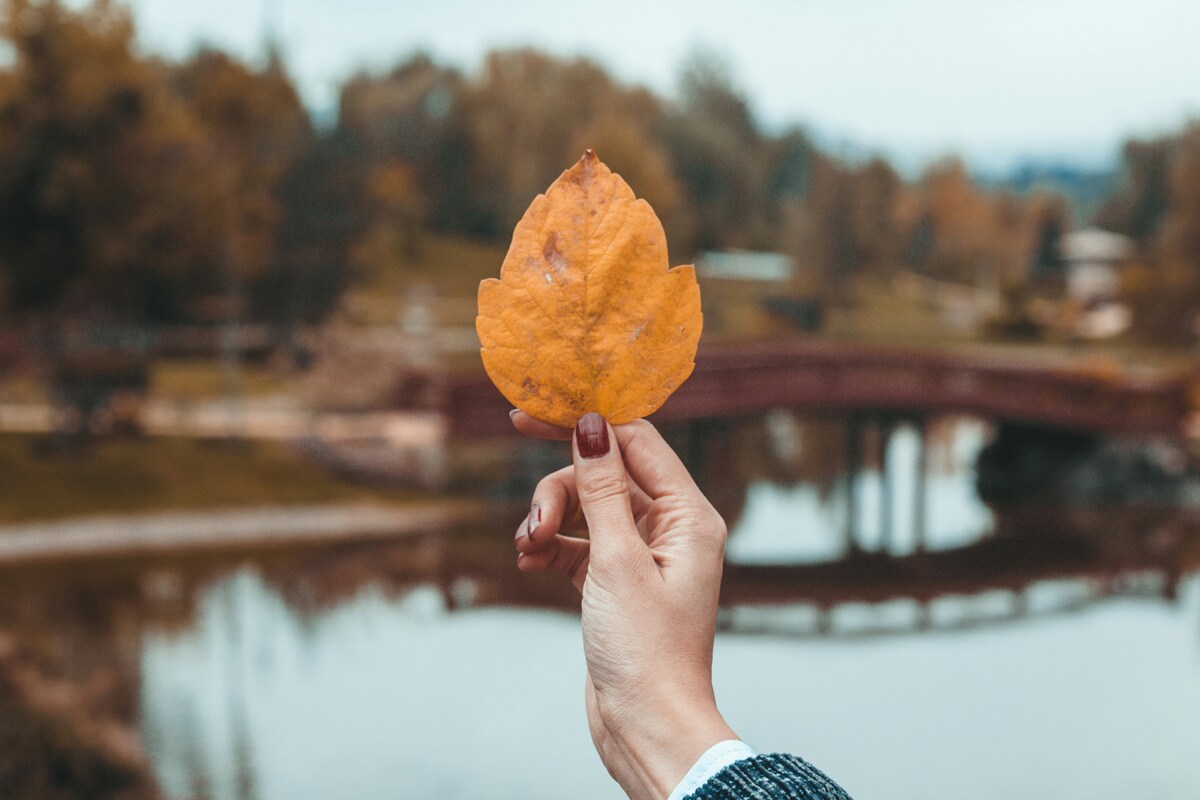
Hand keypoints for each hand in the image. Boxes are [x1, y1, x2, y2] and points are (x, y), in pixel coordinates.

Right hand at [512, 411, 737, 799]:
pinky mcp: (615, 581)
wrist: (646, 727)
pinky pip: (577, 542)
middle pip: (604, 473)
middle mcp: (671, 528)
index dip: (585, 422)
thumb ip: (600, 488)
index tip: (530, 412)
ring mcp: (642, 555)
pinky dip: (551, 545)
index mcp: (690, 515)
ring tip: (527, 548)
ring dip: (550, 519)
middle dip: (561, 490)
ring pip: (585, 508)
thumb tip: (591, 423)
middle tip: (533, 521)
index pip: (636, 441)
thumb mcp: (616, 560)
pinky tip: (528, 559)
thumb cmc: (645, 650)